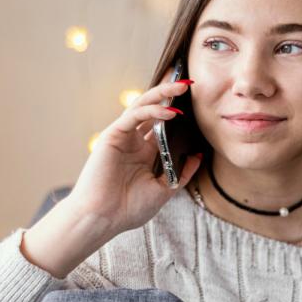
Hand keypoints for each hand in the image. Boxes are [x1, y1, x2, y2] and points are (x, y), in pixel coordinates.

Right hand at [66, 65, 201, 236]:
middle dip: (170, 94)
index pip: (162, 124)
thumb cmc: (128, 209)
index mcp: (144, 153)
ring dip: (162, 94)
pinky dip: (152, 111)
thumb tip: (198, 156)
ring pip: (143, 106)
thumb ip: (181, 173)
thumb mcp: (164, 190)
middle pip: (153, 109)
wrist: (102, 219)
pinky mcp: (112, 136)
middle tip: (189, 82)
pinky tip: (170, 112)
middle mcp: (133, 141)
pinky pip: (134, 116)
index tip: (195, 101)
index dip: (176, 110)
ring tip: (182, 86)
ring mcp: (122, 137)